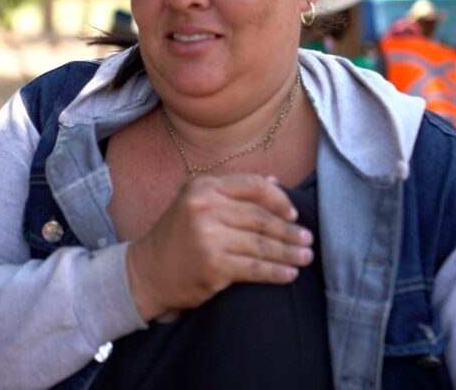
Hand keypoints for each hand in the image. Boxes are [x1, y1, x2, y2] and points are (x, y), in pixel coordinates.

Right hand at [126, 174, 313, 320]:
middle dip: (289, 231)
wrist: (147, 272)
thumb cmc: (177, 236)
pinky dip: (276, 272)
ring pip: (261, 244)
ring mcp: (208, 237)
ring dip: (288, 253)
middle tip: (308, 240)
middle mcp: (205, 208)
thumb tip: (277, 182)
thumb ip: (233, 191)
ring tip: (305, 257)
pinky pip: (254, 268)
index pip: (254, 186)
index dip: (280, 200)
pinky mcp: (213, 265)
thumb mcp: (196, 202)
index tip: (294, 214)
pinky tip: (289, 274)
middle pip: (261, 217)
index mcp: (203, 187)